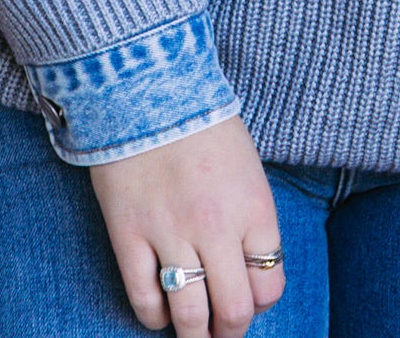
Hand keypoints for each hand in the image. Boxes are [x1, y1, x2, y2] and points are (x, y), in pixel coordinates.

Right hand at [89, 113, 284, 333]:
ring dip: (194, 335)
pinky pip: (144, 299)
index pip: (270, 285)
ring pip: (189, 317)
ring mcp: (170, 233)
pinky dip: (154, 316)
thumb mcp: (247, 168)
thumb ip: (251, 219)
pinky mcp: (129, 234)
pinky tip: (159, 309)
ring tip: (193, 333)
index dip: (261, 300)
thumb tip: (248, 273)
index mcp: (254, 207)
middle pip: (234, 312)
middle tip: (222, 331)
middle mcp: (216, 227)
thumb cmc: (202, 124)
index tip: (249, 296)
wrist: (147, 86)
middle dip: (230, 332)